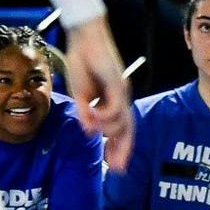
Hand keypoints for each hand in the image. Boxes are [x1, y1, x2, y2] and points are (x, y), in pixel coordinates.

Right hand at [62, 18, 133, 171]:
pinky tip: (92, 115)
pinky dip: (103, 115)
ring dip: (106, 128)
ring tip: (91, 126)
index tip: (114, 166)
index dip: (118, 148)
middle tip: (119, 169)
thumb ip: (85, 113)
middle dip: (123, 150)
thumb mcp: (80, 94)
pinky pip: (115, 106)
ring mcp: (121, 90)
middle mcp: (121, 98)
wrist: (84, 39)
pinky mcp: (117, 82)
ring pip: (122, 120)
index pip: (121, 129)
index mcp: (114, 101)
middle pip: (128, 129)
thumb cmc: (82, 64)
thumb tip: (89, 132)